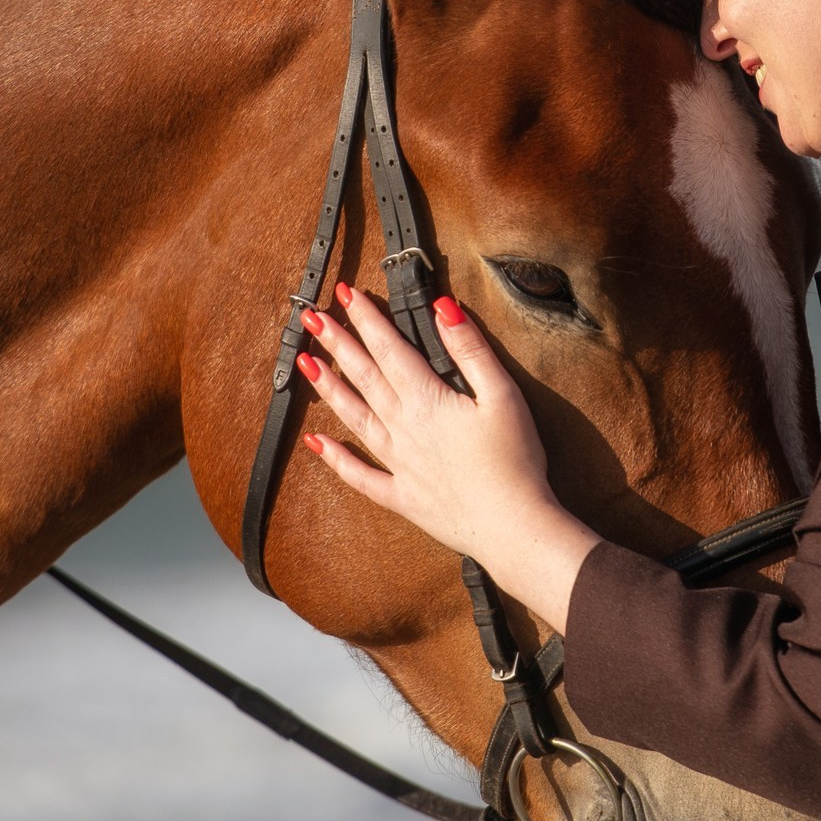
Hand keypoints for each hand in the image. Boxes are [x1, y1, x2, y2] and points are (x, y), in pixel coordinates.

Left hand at [297, 282, 600, 632]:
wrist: (512, 527)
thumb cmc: (515, 463)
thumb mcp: (503, 395)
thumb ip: (471, 350)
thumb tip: (443, 309)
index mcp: (428, 401)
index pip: (389, 348)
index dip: (367, 318)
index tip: (345, 293)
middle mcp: (404, 429)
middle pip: (364, 377)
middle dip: (337, 343)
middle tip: (310, 317)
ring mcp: (398, 464)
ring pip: (354, 418)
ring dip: (328, 389)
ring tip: (305, 364)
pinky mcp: (402, 496)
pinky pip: (360, 475)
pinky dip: (336, 459)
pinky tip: (316, 445)